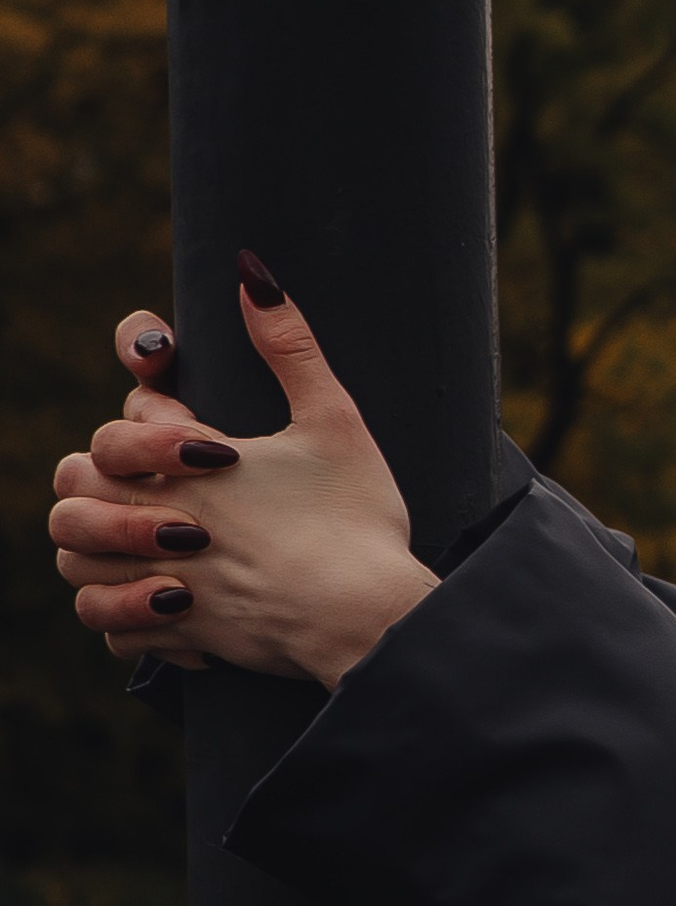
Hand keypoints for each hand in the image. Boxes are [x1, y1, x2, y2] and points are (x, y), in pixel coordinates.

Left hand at [50, 267, 437, 689]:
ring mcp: (166, 580)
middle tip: (153, 488)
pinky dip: (128, 618)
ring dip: (101, 552)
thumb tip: (250, 273)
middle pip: (75, 488)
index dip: (155, 417)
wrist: (370, 619)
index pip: (126, 420)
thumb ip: (289, 346)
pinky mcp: (181, 632)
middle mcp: (162, 521)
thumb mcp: (334, 420)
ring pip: (77, 565)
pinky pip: (114, 631)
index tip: (205, 439)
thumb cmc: (355, 519)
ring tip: (147, 545)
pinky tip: (167, 603)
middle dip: (101, 481)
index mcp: (190, 464)